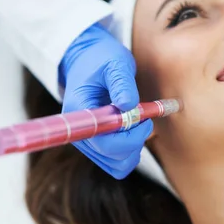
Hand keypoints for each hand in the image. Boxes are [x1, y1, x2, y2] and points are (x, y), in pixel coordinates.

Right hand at [59, 23, 152, 178]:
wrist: (87, 60)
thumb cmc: (101, 59)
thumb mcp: (115, 63)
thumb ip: (122, 83)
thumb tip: (129, 106)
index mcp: (78, 113)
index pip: (104, 143)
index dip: (130, 137)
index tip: (145, 119)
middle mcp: (78, 133)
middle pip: (113, 156)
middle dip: (136, 139)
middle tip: (144, 116)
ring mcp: (86, 143)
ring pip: (117, 165)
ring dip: (135, 147)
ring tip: (137, 122)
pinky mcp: (96, 146)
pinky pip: (116, 163)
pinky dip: (131, 151)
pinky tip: (134, 130)